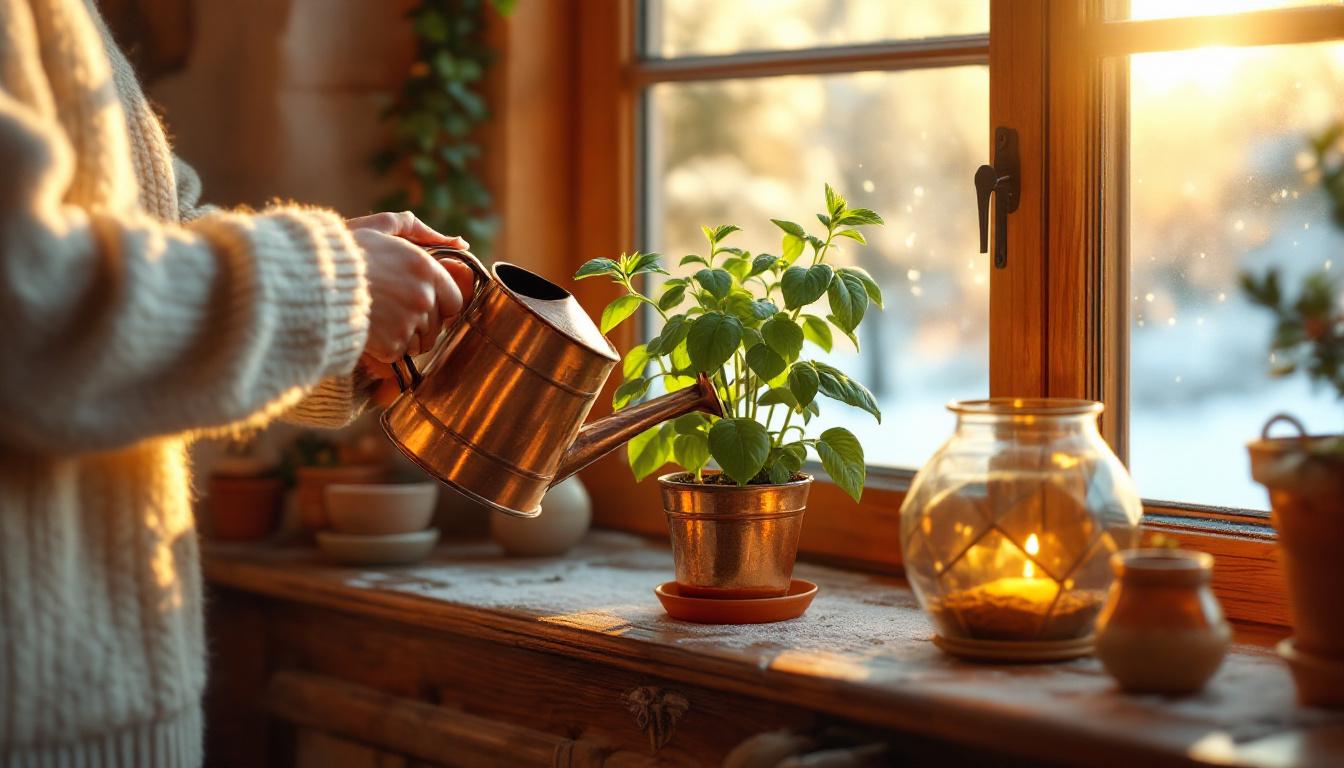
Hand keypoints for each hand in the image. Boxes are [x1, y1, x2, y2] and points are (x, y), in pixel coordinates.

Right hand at [346, 212, 473, 362]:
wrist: (309, 281)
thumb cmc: (343, 252)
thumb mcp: (380, 227)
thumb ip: (418, 229)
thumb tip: (460, 243)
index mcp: (426, 269)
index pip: (454, 302)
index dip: (438, 305)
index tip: (418, 303)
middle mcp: (424, 297)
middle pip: (436, 326)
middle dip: (418, 324)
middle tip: (390, 313)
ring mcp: (409, 323)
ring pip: (420, 343)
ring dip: (403, 338)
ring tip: (378, 322)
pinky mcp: (391, 345)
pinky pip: (398, 354)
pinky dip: (385, 349)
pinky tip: (368, 332)